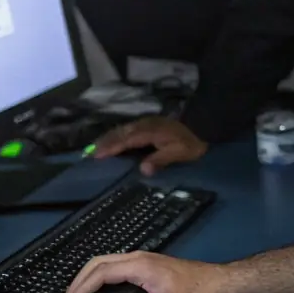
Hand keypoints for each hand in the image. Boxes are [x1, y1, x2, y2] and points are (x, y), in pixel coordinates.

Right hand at [62, 252, 228, 292]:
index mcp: (142, 267)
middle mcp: (138, 258)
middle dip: (78, 283)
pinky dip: (98, 277)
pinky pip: (114, 266)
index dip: (81, 290)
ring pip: (105, 262)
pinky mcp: (145, 264)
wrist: (219, 283)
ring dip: (87, 279)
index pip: (102, 273)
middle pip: (98, 263)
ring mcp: (142, 259)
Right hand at [92, 116, 207, 174]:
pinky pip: (128, 130)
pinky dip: (117, 135)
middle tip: (88, 154)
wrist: (205, 130)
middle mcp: (146, 124)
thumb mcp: (179, 154)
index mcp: (151, 131)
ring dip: (109, 137)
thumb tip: (142, 170)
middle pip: (121, 132)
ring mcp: (147, 123)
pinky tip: (112, 141)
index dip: (111, 147)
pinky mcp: (149, 125)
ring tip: (94, 148)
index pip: (127, 139)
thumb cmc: (191, 146)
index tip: (97, 156)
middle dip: (104, 142)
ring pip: (123, 129)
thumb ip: (160, 160)